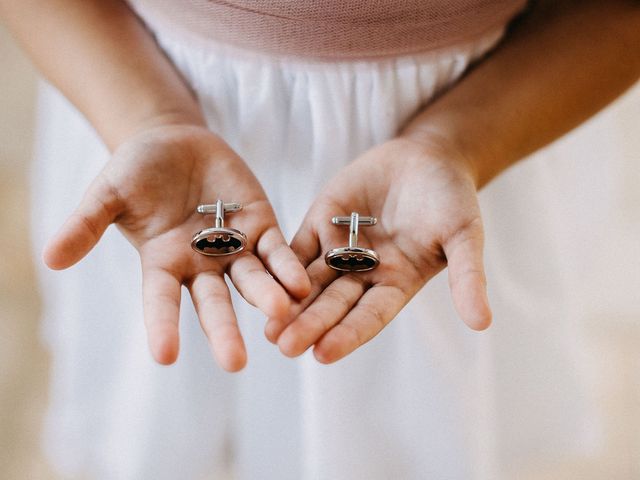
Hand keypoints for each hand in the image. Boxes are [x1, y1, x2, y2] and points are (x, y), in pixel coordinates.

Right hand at [43, 123, 309, 370]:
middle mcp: (200, 264)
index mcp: (162, 263)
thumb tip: (49, 258)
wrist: (175, 142)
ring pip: (252, 281)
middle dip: (224, 330)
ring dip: (267, 298)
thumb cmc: (136, 170)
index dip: (162, 326)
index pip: (161, 301)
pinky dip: (287, 267)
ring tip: (281, 315)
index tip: (164, 357)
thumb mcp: (108, 193)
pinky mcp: (260, 226)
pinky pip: (277, 252)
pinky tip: (300, 285)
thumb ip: (87, 224)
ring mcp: (234, 248)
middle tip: (235, 363)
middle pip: (213, 303)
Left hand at [268, 136, 490, 362]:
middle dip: (309, 324)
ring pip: (309, 282)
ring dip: (288, 304)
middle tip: (284, 346)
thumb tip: (483, 323)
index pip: (369, 316)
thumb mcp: (464, 235)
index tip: (324, 354)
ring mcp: (340, 249)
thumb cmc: (452, 198)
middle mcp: (365, 274)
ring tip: (265, 328)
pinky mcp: (321, 224)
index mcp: (397, 284)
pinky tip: (259, 279)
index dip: (348, 334)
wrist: (427, 157)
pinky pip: (297, 246)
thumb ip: (468, 276)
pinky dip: (279, 264)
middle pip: (333, 304)